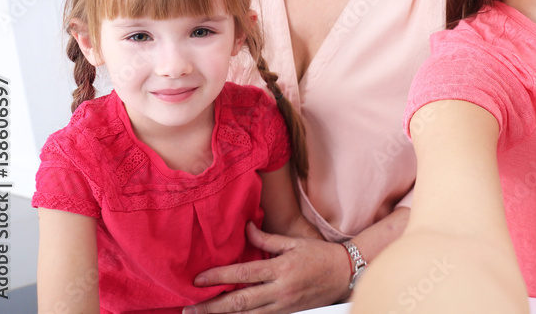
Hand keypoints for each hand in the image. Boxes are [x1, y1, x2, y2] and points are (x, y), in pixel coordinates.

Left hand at [184, 222, 350, 313]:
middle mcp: (280, 290)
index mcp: (281, 268)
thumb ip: (267, 239)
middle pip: (240, 301)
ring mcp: (283, 305)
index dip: (219, 276)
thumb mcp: (294, 242)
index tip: (199, 280)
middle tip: (190, 309)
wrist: (345, 274)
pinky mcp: (287, 313)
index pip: (244, 274)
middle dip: (212, 307)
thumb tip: (245, 229)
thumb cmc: (321, 255)